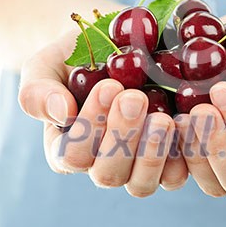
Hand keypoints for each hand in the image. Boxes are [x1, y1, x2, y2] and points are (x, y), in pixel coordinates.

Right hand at [18, 31, 188, 195]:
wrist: (121, 43)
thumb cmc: (80, 56)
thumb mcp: (49, 64)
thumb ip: (39, 90)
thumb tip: (61, 114)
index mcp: (68, 147)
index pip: (72, 156)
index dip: (89, 128)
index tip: (108, 86)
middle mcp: (102, 163)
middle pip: (108, 174)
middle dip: (122, 136)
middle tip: (135, 97)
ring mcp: (137, 165)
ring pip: (141, 183)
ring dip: (152, 153)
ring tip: (163, 118)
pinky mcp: (169, 159)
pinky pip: (176, 174)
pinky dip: (183, 153)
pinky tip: (186, 122)